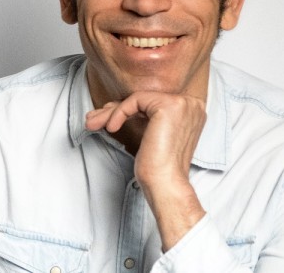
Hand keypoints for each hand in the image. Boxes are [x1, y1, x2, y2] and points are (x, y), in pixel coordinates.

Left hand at [86, 92, 207, 250]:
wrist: (165, 184)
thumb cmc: (157, 168)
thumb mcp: (149, 135)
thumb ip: (139, 117)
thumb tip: (110, 106)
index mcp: (190, 110)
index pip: (151, 102)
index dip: (125, 109)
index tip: (105, 120)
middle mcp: (191, 104)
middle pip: (144, 100)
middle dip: (113, 110)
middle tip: (93, 121)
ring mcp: (182, 104)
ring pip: (137, 99)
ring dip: (110, 112)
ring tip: (92, 124)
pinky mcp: (169, 106)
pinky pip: (136, 100)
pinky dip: (119, 113)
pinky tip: (112, 128)